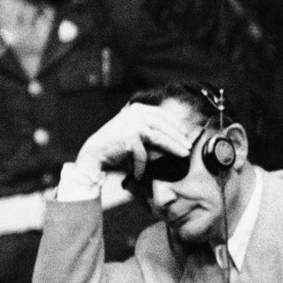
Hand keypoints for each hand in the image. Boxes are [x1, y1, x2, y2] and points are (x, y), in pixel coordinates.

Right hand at [75, 103, 194, 178]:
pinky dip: (141, 165)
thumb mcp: (134, 130)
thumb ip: (149, 127)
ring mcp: (132, 123)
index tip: (186, 134)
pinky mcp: (130, 136)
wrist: (94, 154)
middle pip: (164, 125)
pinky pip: (143, 153)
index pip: (163, 114)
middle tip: (189, 147)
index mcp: (137, 108)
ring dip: (173, 147)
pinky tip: (139, 174)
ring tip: (183, 155)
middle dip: (179, 137)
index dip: (176, 124)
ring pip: (160, 137)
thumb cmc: (115, 145)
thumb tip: (177, 133)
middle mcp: (135, 112)